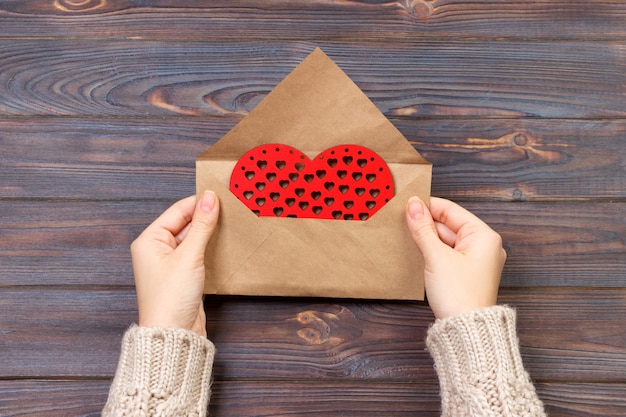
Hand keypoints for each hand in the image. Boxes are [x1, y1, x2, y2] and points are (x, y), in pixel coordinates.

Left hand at [130, 191, 219, 335]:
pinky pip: (198, 254)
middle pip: (185, 224)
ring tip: (230, 224)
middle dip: (206, 217)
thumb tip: (209, 199)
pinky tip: (225, 244)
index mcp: (149, 241)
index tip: (220, 195)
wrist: (174, 335)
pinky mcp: (184, 275)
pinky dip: (210, 248)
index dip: (198, 202)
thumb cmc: (170, 299)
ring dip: (209, 233)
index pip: (177, 211)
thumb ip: (201, 226)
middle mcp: (157, 250)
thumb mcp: (189, 256)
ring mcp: (171, 263)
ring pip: (193, 239)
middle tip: (229, 209)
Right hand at [405, 196, 505, 319]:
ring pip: (446, 240)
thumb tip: (413, 206)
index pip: (452, 210)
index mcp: (484, 236)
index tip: (407, 204)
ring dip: (428, 238)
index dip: (428, 206)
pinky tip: (418, 252)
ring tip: (408, 237)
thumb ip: (423, 229)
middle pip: (449, 225)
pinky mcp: (467, 275)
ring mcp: (476, 262)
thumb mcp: (436, 257)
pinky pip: (447, 254)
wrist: (467, 332)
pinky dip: (433, 251)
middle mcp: (484, 247)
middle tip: (402, 221)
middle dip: (426, 224)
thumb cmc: (460, 296)